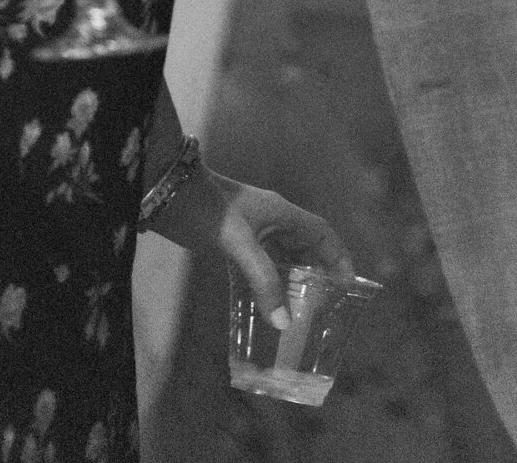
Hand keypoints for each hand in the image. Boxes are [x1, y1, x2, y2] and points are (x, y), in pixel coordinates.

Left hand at [152, 163, 354, 327]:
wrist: (168, 193)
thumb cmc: (207, 210)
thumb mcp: (238, 245)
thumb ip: (263, 281)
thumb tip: (285, 322)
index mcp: (281, 212)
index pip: (321, 232)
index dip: (338, 255)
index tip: (349, 283)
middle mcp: (271, 219)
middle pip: (305, 246)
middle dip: (318, 273)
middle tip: (325, 307)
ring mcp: (253, 230)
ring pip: (284, 256)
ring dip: (294, 280)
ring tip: (302, 311)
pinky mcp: (234, 241)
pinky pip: (263, 264)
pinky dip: (270, 283)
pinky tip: (268, 305)